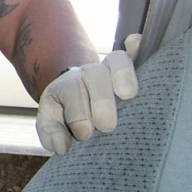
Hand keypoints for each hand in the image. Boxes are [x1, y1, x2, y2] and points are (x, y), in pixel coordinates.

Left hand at [36, 34, 141, 154]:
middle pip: (96, 77)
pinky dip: (138, 46)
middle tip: (106, 125)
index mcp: (69, 86)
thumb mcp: (52, 122)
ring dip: (123, 76)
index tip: (84, 133)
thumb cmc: (68, 115)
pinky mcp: (133, 67)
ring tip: (128, 95)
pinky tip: (140, 44)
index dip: (78, 112)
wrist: (81, 99)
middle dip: (101, 101)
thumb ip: (51, 132)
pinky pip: (135, 49)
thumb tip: (62, 146)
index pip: (72, 92)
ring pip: (118, 61)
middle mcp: (91, 74)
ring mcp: (112, 68)